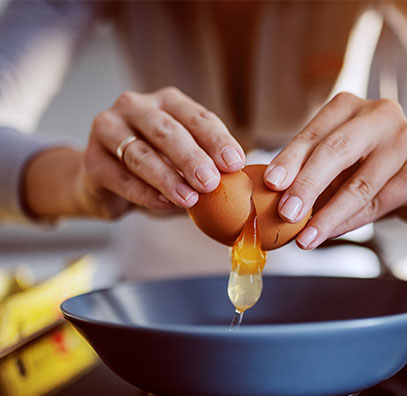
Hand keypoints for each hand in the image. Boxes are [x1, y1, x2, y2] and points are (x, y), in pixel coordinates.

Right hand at [78, 86, 244, 217]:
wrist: (105, 182)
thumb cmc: (155, 168)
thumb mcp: (183, 162)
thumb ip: (206, 167)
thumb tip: (239, 183)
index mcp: (167, 103)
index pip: (197, 118)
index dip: (217, 141)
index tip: (235, 164)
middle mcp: (136, 107)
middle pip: (167, 131)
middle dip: (191, 158)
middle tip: (211, 182)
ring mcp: (109, 128)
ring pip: (140, 154)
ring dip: (167, 178)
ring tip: (189, 199)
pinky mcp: (91, 158)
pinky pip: (120, 177)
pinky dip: (143, 193)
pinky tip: (163, 204)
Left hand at [263, 92, 406, 248]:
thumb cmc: (367, 166)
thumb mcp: (336, 161)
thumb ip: (309, 172)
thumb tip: (272, 200)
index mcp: (349, 107)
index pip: (313, 134)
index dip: (290, 159)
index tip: (270, 183)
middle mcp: (379, 115)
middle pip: (336, 151)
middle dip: (307, 185)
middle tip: (286, 214)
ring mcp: (404, 141)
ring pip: (358, 185)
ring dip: (327, 215)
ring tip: (305, 239)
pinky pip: (376, 204)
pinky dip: (348, 223)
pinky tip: (329, 234)